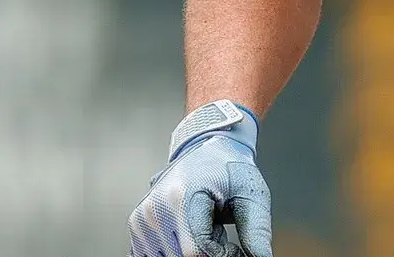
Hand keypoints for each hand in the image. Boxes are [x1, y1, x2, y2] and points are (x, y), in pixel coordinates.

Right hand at [129, 100, 274, 256]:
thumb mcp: (252, 194)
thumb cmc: (229, 169)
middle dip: (209, 253)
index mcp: (183, 196)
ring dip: (193, 251)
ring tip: (205, 226)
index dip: (221, 255)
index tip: (235, 248)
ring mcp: (141, 218)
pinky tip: (189, 232)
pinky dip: (176, 251)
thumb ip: (257, 231)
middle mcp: (156, 207)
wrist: (206, 147)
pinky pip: (154, 255)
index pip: (196, 251)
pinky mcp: (136, 226)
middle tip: (221, 231)